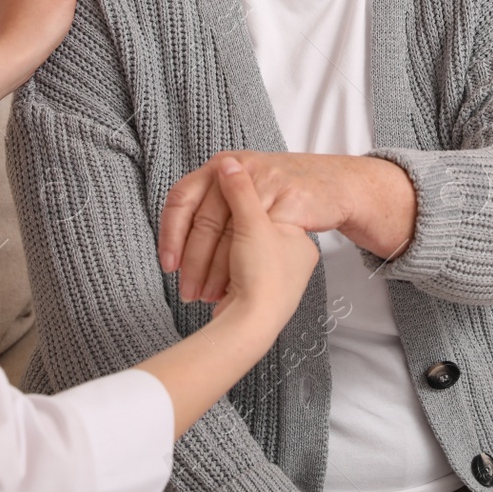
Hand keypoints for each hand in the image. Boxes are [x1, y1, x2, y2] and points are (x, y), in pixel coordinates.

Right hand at [134, 160, 316, 436]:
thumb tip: (228, 162)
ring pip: (226, 254)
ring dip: (206, 266)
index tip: (217, 217)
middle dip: (210, 250)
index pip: (255, 209)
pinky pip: (223, 272)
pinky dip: (210, 275)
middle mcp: (289, 255)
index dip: (230, 209)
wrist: (253, 329)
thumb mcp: (252, 224)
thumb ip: (240, 191)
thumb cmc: (260, 276)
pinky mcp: (249, 290)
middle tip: (194, 256)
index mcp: (297, 237)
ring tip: (195, 282)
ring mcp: (270, 274)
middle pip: (238, 234)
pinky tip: (203, 284)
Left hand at [158, 151, 414, 303]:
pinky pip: (254, 235)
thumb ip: (218, 202)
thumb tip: (179, 235)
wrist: (335, 187)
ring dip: (212, 268)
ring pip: (225, 231)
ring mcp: (265, 182)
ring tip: (206, 294)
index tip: (168, 264)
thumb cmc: (287, 195)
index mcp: (225, 162)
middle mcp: (241, 166)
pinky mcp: (284, 200)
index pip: (182, 196)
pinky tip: (233, 284)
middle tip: (186, 289)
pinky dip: (239, 264)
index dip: (171, 232)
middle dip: (192, 260)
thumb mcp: (248, 198)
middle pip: (203, 219)